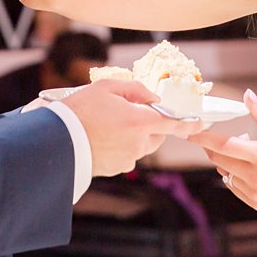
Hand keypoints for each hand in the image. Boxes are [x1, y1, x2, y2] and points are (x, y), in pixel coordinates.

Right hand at [63, 79, 201, 176]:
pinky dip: (120, 147)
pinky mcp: (116, 169)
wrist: (56, 140)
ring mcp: (127, 159)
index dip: (189, 124)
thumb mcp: (107, 87)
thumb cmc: (80, 110)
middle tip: (129, 114)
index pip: (173, 123)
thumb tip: (153, 99)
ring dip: (133, 136)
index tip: (200, 123)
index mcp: (139, 122)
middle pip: (156, 135)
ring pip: (141, 146)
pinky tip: (102, 138)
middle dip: (150, 125)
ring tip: (108, 125)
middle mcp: (137, 143)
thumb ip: (136, 90)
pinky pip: (126, 156)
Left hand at [191, 90, 256, 212]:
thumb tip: (246, 95)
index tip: (188, 130)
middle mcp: (256, 178)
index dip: (202, 137)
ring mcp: (256, 194)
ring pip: (225, 174)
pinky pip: (234, 187)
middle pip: (219, 160)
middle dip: (215, 147)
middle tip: (230, 136)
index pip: (223, 145)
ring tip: (253, 152)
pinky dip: (236, 176)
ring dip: (229, 161)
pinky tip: (255, 169)